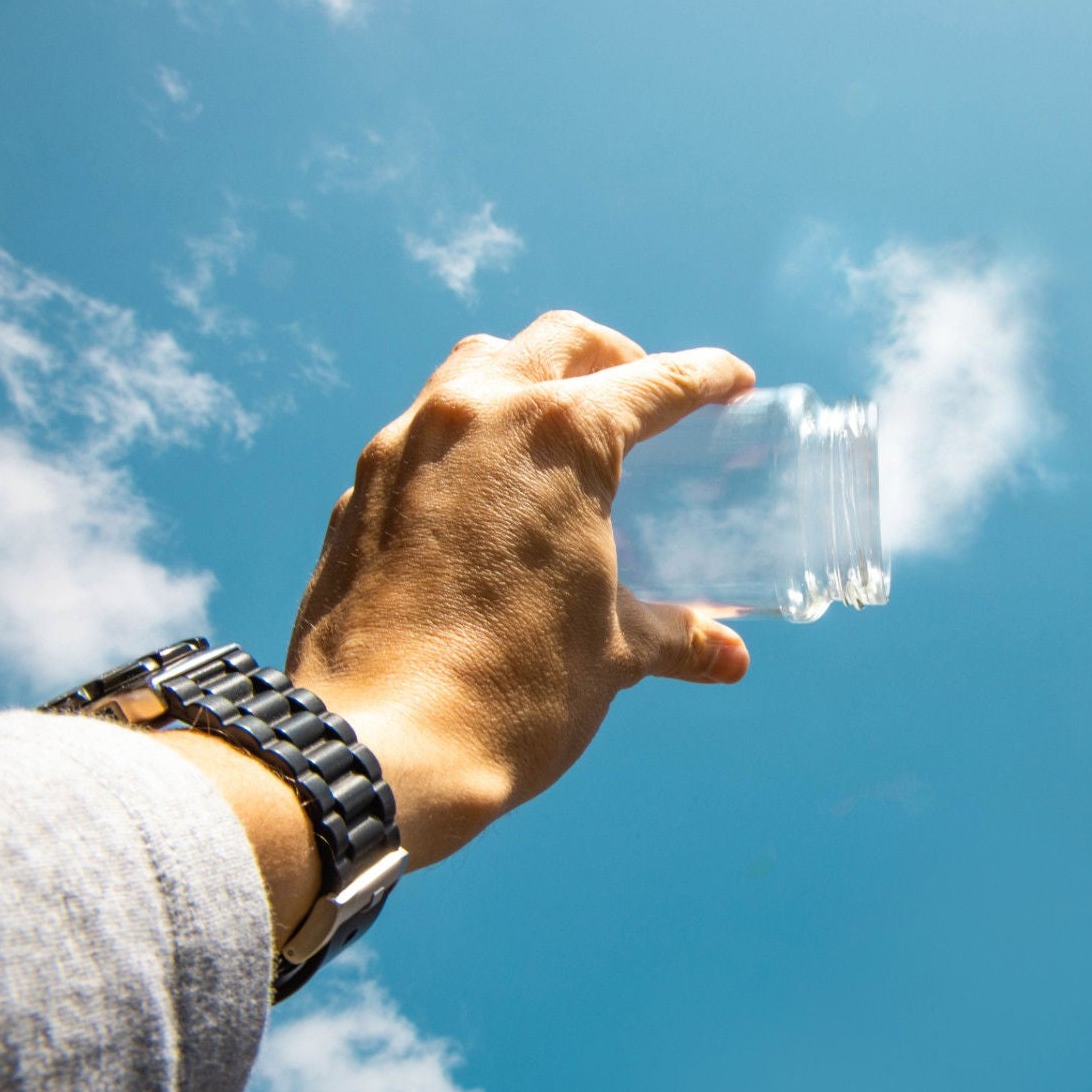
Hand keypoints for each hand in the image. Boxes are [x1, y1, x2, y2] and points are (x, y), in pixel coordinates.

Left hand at [284, 311, 754, 867]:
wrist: (380, 748)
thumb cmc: (514, 695)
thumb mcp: (614, 657)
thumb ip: (675, 636)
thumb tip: (729, 657)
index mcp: (561, 438)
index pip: (655, 383)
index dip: (707, 378)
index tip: (733, 380)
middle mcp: (479, 414)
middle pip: (560, 343)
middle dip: (613, 355)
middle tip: (639, 394)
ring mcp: (406, 445)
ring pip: (477, 364)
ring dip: (526, 375)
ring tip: (551, 425)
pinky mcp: (358, 490)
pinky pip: (420, 432)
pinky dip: (464, 440)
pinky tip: (480, 495)